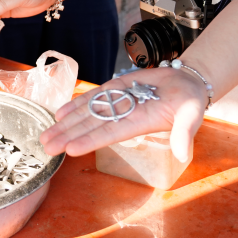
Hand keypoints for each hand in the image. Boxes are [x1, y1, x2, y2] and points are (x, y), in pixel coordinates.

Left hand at [41, 69, 207, 160]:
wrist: (186, 82)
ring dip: (65, 123)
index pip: (109, 135)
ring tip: (46, 133)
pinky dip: (76, 103)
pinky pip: (93, 97)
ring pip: (86, 113)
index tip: (70, 149)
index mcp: (139, 124)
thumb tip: (182, 155)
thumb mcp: (191, 116)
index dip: (89, 141)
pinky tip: (60, 113)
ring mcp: (117, 102)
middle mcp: (123, 116)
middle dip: (68, 136)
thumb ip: (184, 135)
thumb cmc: (191, 102)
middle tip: (45, 146)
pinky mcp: (116, 89)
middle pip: (90, 127)